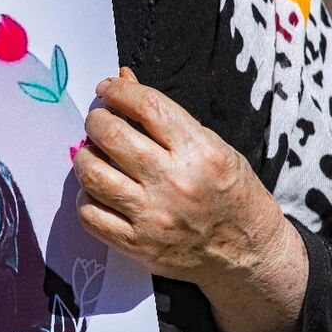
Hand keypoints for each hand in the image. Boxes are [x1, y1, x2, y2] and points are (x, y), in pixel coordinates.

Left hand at [74, 68, 306, 331]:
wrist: (246, 253)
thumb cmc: (229, 193)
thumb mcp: (212, 146)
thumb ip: (165, 116)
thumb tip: (122, 78)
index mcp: (200, 152)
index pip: (147, 106)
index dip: (118, 92)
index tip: (107, 90)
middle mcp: (175, 182)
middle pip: (112, 136)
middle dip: (96, 121)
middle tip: (97, 121)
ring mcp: (152, 216)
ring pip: (92, 174)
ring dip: (84, 156)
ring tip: (93, 153)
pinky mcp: (136, 244)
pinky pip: (89, 214)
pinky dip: (85, 197)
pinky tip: (97, 191)